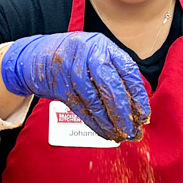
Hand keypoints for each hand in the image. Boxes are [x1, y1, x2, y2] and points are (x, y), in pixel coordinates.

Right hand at [0, 32, 149, 140]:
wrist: (38, 56)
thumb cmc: (76, 56)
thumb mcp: (98, 54)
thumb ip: (116, 72)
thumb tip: (137, 104)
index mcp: (104, 47)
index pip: (128, 71)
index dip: (138, 96)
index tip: (144, 114)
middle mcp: (89, 56)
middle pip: (111, 88)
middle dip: (123, 113)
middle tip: (132, 130)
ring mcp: (73, 71)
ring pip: (96, 102)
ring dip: (109, 123)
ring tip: (120, 135)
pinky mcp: (61, 87)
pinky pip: (82, 110)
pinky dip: (95, 124)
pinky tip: (105, 133)